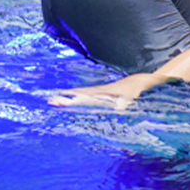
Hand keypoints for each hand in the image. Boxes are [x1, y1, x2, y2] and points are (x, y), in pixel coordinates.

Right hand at [48, 74, 162, 109]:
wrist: (139, 81)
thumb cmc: (135, 90)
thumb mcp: (131, 97)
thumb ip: (125, 102)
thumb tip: (118, 108)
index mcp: (103, 93)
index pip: (84, 96)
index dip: (72, 99)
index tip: (60, 100)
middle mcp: (98, 91)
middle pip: (78, 95)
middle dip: (65, 98)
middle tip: (50, 101)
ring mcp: (98, 92)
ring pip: (79, 94)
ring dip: (67, 97)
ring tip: (53, 100)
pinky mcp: (100, 93)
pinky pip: (84, 95)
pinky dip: (74, 96)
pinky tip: (68, 99)